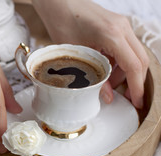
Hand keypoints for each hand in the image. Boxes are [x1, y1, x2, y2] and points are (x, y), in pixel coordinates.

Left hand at [32, 0, 148, 108]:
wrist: (59, 3)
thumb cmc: (62, 23)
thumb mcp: (77, 56)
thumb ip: (94, 77)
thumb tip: (107, 97)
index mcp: (113, 35)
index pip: (134, 66)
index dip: (137, 87)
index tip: (136, 102)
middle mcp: (123, 28)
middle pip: (140, 60)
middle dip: (135, 81)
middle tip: (128, 98)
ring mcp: (122, 25)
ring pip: (134, 55)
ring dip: (125, 72)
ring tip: (108, 85)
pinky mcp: (117, 26)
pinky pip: (125, 48)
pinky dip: (119, 62)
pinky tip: (105, 70)